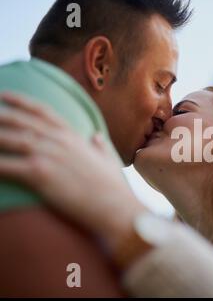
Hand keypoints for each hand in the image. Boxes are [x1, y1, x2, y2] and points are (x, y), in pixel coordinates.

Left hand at [0, 93, 147, 255]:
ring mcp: (49, 156)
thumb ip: (100, 145)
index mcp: (73, 137)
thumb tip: (96, 136)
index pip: (43, 112)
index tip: (5, 95)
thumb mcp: (108, 160)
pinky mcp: (40, 174)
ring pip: (12, 139)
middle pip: (22, 122)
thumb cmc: (112, 187)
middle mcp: (59, 142)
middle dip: (1, 115)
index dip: (22, 102)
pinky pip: (7, 166)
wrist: (114, 206)